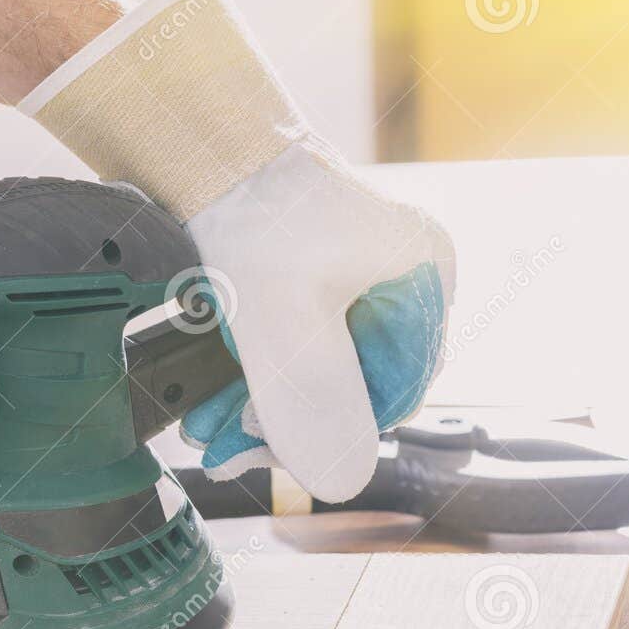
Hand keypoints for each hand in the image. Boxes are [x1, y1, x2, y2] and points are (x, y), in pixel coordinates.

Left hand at [180, 140, 452, 493]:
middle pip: (349, 385)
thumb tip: (341, 482)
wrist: (203, 146)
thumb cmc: (255, 212)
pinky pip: (287, 348)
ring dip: (256, 411)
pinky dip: (249, 380)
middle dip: (281, 425)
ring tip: (204, 434)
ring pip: (312, 373)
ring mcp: (354, 279)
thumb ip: (316, 402)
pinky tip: (208, 408)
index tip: (277, 453)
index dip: (337, 432)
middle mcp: (399, 280)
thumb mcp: (286, 320)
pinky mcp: (308, 281)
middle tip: (225, 451)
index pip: (396, 388)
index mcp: (425, 277)